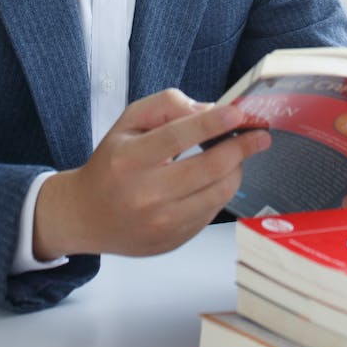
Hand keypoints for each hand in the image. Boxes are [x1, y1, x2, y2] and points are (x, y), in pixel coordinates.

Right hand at [31, 89, 269, 259]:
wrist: (86, 215)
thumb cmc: (111, 162)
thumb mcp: (128, 122)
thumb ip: (166, 105)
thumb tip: (208, 110)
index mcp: (130, 160)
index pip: (178, 137)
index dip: (212, 123)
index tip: (238, 112)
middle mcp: (146, 195)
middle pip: (208, 168)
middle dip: (241, 147)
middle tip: (260, 135)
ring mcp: (162, 223)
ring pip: (218, 192)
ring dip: (237, 169)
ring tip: (239, 154)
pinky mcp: (174, 240)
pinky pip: (212, 211)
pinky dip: (221, 189)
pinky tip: (219, 176)